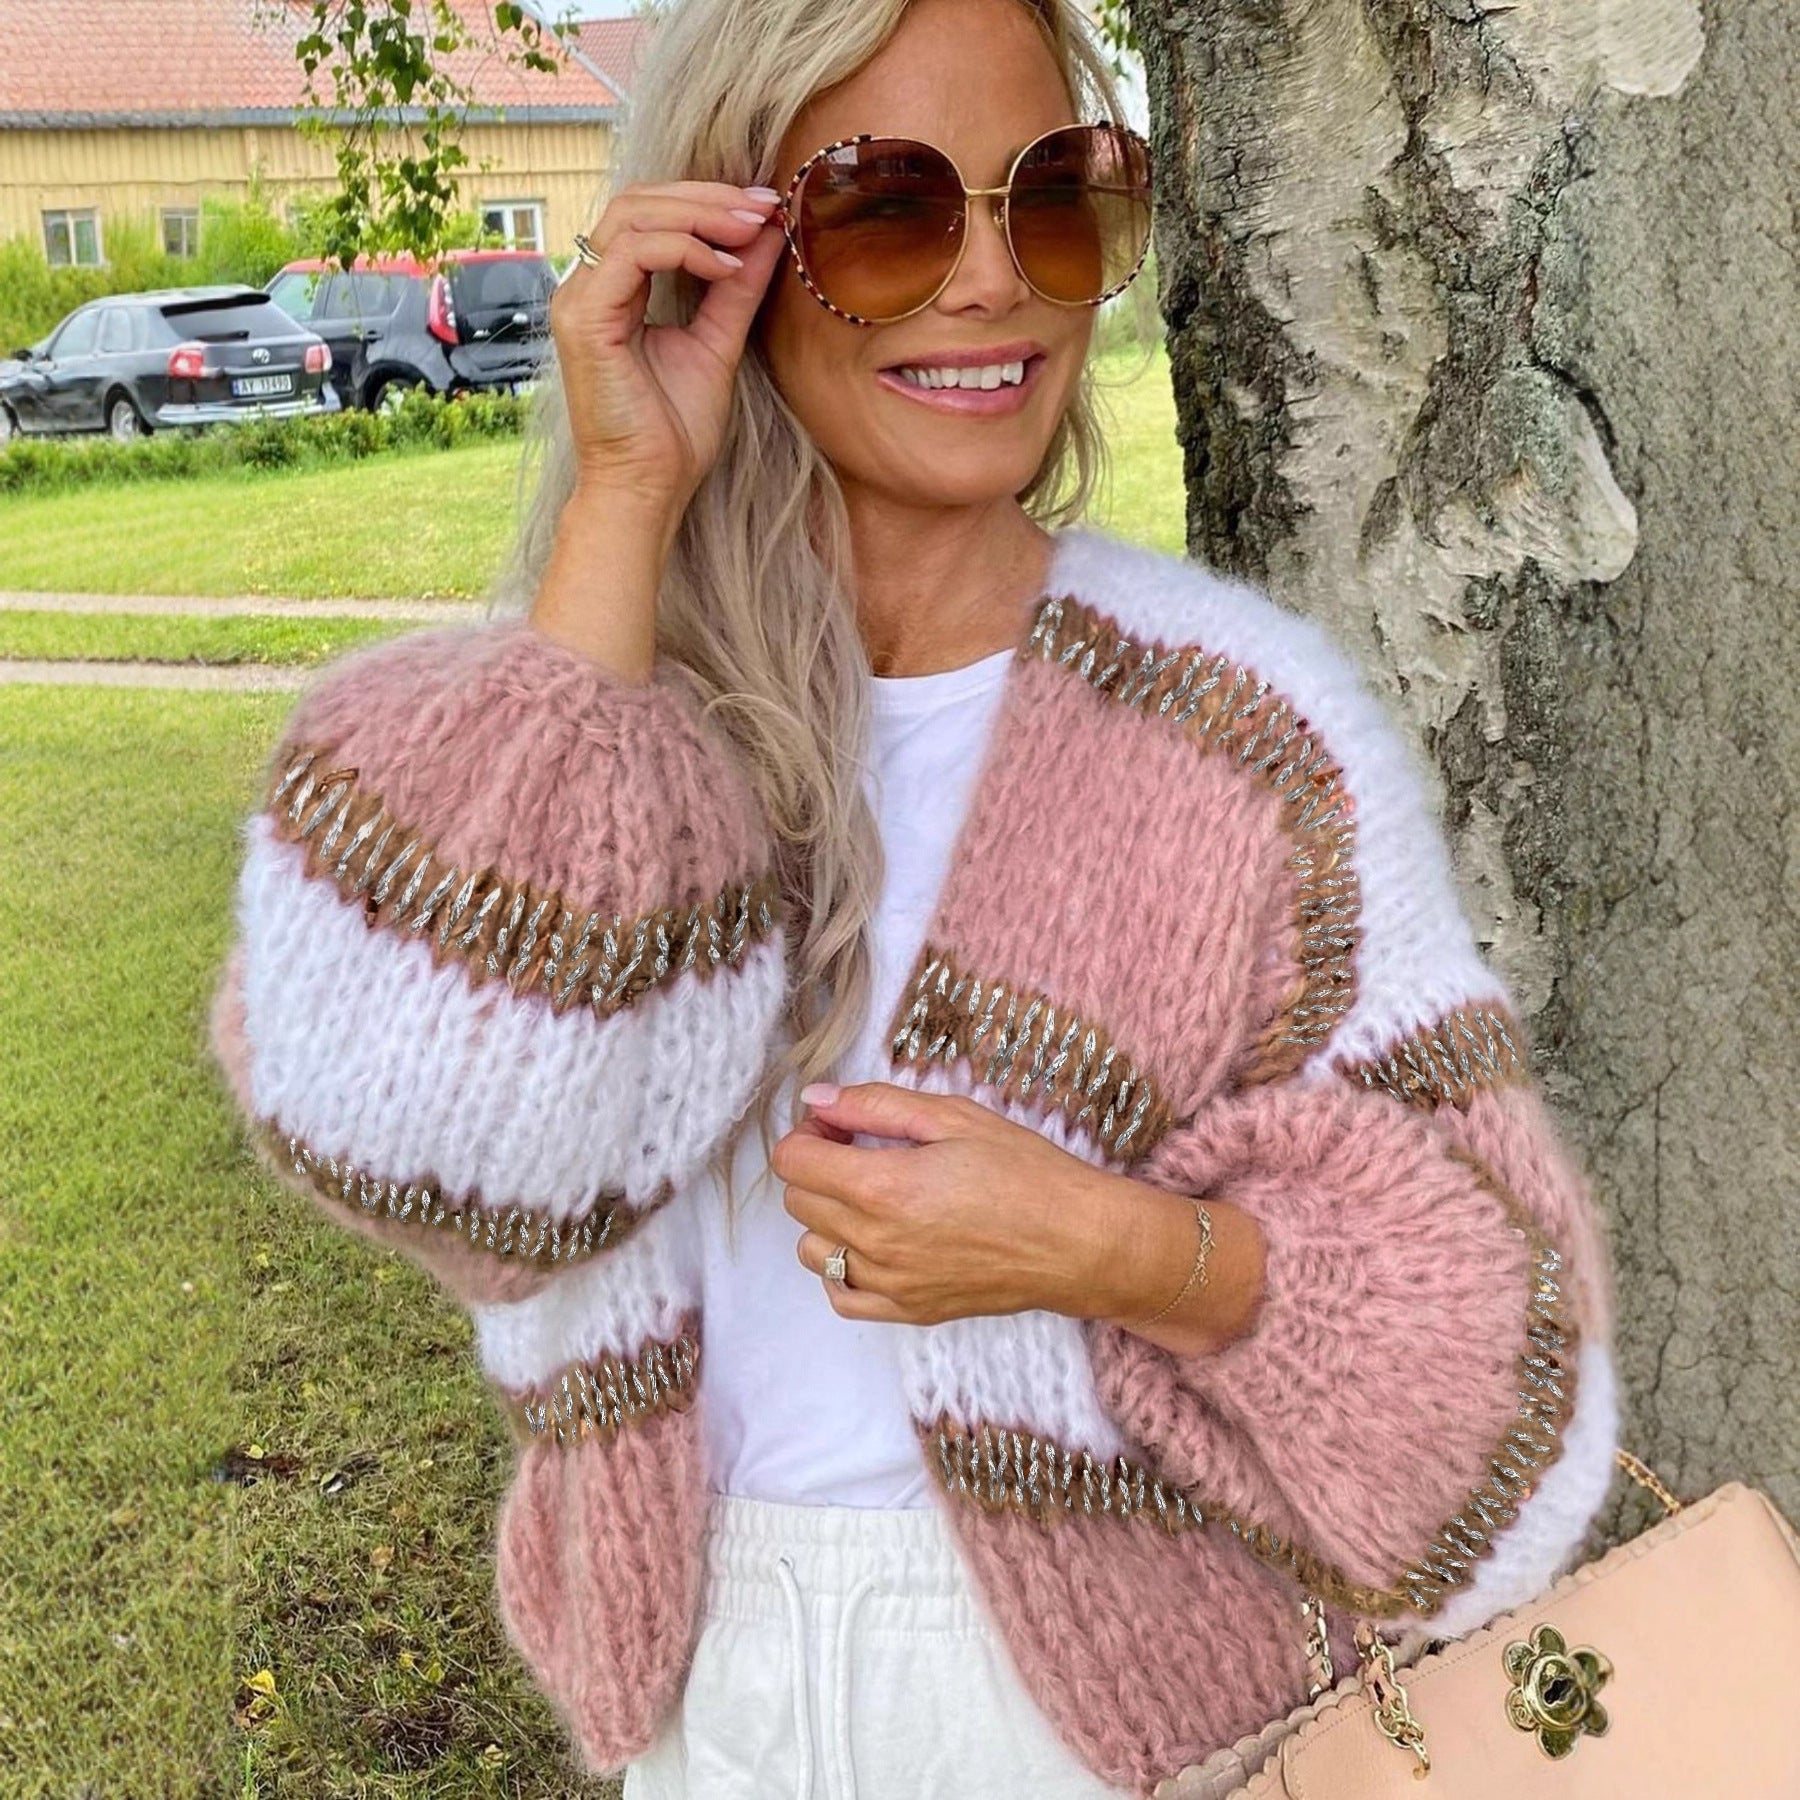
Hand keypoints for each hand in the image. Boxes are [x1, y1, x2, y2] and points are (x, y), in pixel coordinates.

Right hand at [549, 177, 788, 514]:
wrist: (648, 488)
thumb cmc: (674, 432)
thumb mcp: (718, 343)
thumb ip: (736, 288)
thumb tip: (767, 233)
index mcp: (611, 291)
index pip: (649, 215)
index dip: (706, 201)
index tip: (764, 208)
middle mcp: (586, 287)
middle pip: (637, 201)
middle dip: (707, 197)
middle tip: (763, 206)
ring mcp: (578, 299)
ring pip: (632, 216)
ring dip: (700, 214)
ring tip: (750, 230)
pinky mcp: (582, 319)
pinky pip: (632, 254)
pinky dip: (684, 249)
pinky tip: (726, 268)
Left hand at [773, 1081, 1269, 1352]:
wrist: (1078, 1241)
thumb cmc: (1026, 1171)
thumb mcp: (954, 1117)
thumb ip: (875, 1105)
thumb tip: (816, 1099)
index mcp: (884, 1187)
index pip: (793, 1163)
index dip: (808, 1134)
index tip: (838, 1126)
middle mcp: (877, 1243)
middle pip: (799, 1202)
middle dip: (817, 1168)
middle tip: (860, 1149)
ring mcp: (891, 1284)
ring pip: (813, 1250)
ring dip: (827, 1217)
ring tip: (872, 1197)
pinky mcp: (909, 1311)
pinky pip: (841, 1296)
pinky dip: (843, 1268)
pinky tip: (875, 1242)